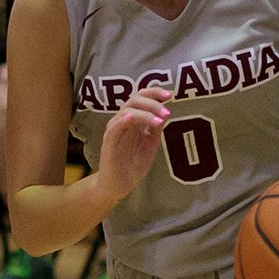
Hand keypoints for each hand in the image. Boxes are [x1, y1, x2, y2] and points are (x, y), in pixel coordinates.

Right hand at [95, 87, 171, 202]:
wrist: (120, 185)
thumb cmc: (133, 164)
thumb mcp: (150, 143)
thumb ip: (155, 128)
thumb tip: (164, 113)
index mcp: (133, 120)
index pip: (141, 98)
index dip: (154, 93)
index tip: (170, 95)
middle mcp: (123, 121)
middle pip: (134, 99)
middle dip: (152, 102)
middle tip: (167, 112)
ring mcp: (115, 130)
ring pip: (127, 111)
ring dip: (145, 113)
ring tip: (159, 121)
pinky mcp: (109, 142)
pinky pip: (115, 127)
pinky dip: (124, 120)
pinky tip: (133, 118)